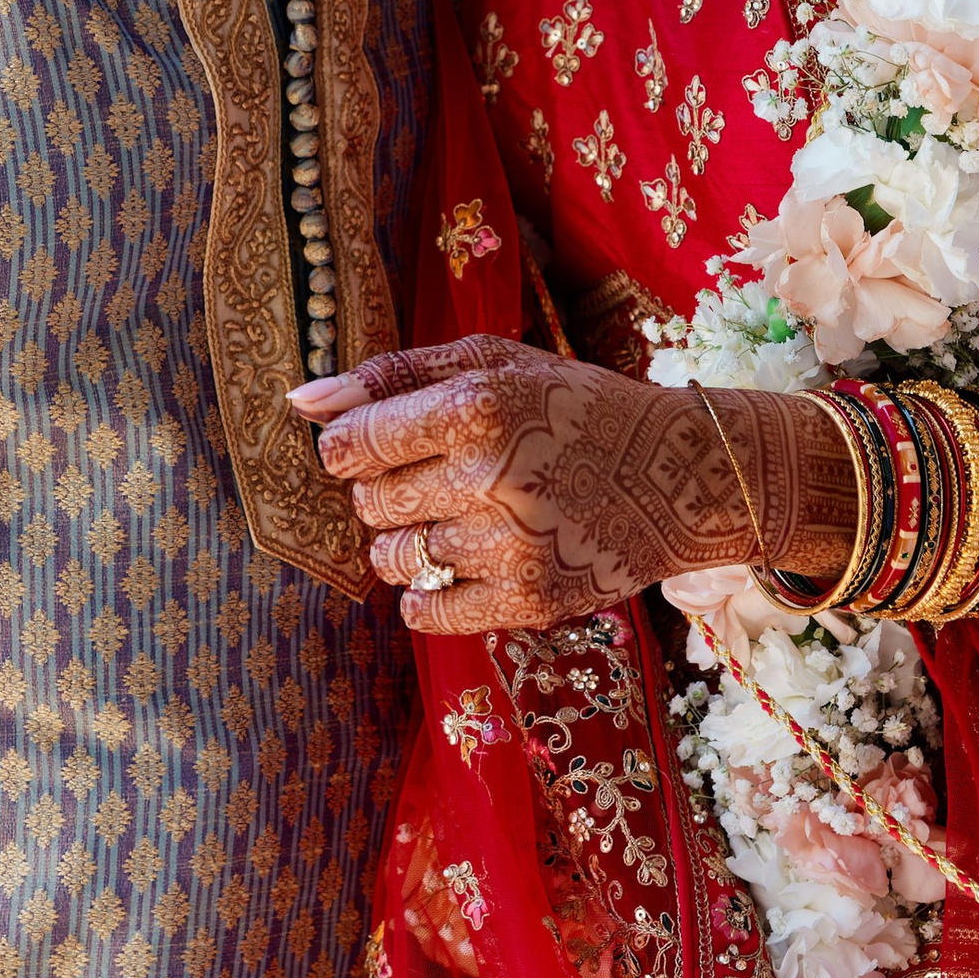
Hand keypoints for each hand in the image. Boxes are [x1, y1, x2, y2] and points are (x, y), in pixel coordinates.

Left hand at [294, 336, 835, 631]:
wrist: (678, 479)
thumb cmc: (572, 409)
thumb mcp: (492, 364)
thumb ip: (392, 377)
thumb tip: (300, 403)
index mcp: (477, 408)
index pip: (353, 445)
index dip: (353, 448)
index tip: (378, 446)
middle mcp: (491, 479)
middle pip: (370, 505)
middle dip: (387, 492)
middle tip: (441, 477)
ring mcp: (510, 547)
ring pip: (393, 560)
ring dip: (409, 541)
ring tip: (461, 517)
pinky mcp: (528, 601)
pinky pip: (424, 612)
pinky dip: (428, 592)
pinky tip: (466, 560)